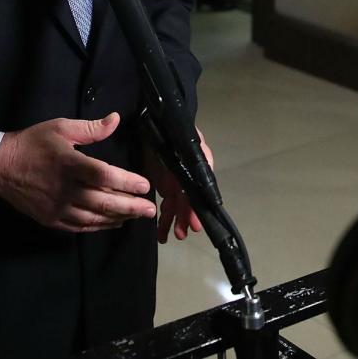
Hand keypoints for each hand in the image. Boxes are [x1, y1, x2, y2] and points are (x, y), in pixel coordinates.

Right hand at [0, 113, 155, 232]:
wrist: (0, 167)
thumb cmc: (33, 143)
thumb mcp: (61, 128)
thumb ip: (91, 128)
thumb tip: (115, 119)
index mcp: (70, 164)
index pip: (104, 176)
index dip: (127, 182)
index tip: (145, 185)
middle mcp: (66, 189)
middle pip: (104, 202)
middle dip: (131, 207)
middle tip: (151, 209)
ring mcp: (58, 208)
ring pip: (95, 218)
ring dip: (119, 218)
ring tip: (138, 216)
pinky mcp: (52, 219)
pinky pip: (81, 227)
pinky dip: (100, 226)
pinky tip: (114, 223)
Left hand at [145, 126, 213, 243]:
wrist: (151, 121)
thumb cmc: (170, 128)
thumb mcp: (184, 137)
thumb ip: (195, 151)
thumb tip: (206, 166)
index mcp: (194, 165)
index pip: (197, 190)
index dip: (195, 208)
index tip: (196, 224)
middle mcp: (187, 176)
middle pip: (188, 201)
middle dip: (186, 218)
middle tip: (182, 234)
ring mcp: (175, 182)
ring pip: (176, 206)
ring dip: (174, 222)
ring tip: (170, 237)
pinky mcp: (163, 186)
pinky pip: (165, 205)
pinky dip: (163, 219)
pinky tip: (161, 233)